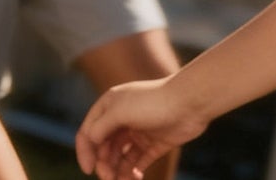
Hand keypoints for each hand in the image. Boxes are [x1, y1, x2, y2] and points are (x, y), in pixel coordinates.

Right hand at [77, 76, 207, 179]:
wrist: (190, 102)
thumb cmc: (154, 102)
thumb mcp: (120, 110)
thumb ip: (100, 127)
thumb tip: (90, 141)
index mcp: (111, 106)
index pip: (88, 132)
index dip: (85, 152)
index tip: (89, 170)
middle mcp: (122, 118)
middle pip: (103, 148)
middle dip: (103, 165)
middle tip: (109, 178)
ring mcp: (138, 132)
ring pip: (119, 158)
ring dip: (116, 172)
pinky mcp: (153, 144)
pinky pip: (137, 164)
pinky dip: (131, 173)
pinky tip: (135, 178)